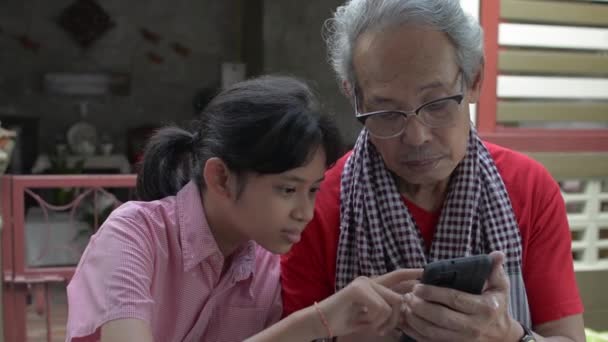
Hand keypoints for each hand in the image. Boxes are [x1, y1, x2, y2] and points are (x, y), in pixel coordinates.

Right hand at [318, 269, 420, 337]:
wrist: (321, 321)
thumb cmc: (345, 321)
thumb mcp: (372, 318)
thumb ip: (387, 313)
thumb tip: (407, 312)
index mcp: (374, 286)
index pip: (397, 276)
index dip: (412, 274)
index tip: (425, 272)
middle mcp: (370, 280)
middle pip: (400, 296)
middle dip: (398, 318)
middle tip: (384, 330)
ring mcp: (364, 282)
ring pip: (392, 303)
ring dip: (386, 322)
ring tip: (375, 329)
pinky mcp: (358, 289)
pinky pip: (381, 307)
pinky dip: (377, 320)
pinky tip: (367, 323)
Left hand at [400, 251, 520, 340]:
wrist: (502, 336)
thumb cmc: (497, 305)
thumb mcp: (500, 287)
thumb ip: (494, 269)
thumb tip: (498, 254)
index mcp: (485, 308)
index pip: (454, 299)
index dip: (433, 293)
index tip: (418, 286)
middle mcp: (474, 327)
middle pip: (441, 317)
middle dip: (421, 306)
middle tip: (408, 295)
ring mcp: (464, 340)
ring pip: (433, 332)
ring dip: (415, 319)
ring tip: (405, 306)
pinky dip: (415, 332)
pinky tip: (407, 320)